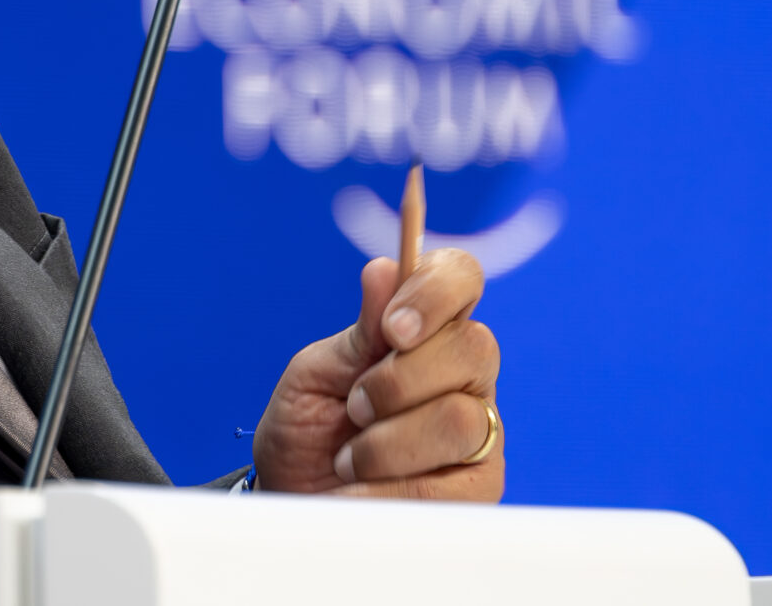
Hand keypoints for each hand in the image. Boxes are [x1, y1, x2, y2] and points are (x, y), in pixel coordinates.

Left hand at [251, 250, 501, 498]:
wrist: (292, 501)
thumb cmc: (306, 430)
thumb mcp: (316, 374)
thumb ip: (359, 332)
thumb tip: (385, 270)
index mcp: (427, 332)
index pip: (460, 279)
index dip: (435, 291)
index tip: (391, 327)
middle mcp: (464, 377)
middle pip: (472, 348)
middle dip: (398, 380)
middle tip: (353, 407)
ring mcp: (479, 434)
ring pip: (459, 420)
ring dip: (386, 443)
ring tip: (348, 459)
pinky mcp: (477, 492)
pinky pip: (449, 486)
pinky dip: (389, 488)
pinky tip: (360, 491)